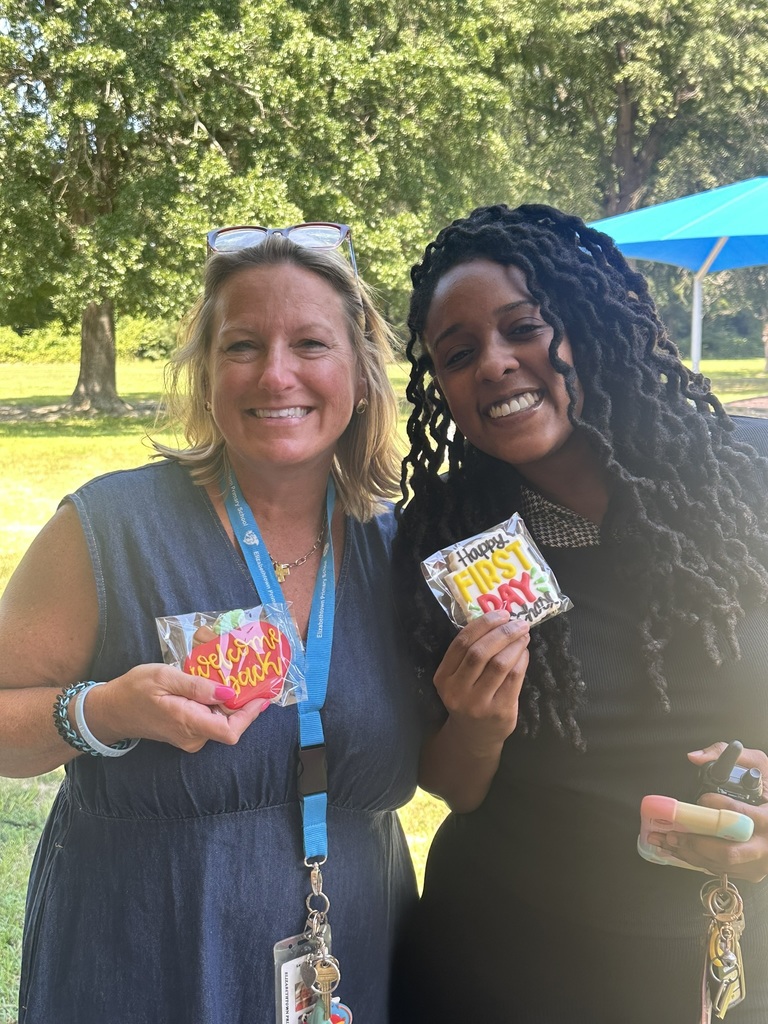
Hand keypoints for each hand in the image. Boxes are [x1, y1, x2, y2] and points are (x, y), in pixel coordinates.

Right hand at [86, 664, 268, 753]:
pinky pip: (210, 719)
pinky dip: (218, 704)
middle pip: (230, 724)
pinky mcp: (188, 733)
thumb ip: (196, 686)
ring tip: (235, 674)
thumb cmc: (134, 690)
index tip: (263, 695)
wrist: (111, 710)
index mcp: (188, 722)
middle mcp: (193, 736)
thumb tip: (228, 693)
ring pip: (221, 720)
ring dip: (230, 700)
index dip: (250, 715)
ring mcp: (190, 737)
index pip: (230, 731)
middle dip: (243, 702)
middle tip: (252, 675)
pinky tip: (216, 684)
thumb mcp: (164, 677)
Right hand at [433, 609, 529, 757]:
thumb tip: (497, 621)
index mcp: (443, 677)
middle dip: (502, 632)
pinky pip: (514, 678)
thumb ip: (469, 654)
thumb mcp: (458, 678)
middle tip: (518, 622)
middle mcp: (457, 691)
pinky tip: (524, 652)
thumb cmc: (469, 697)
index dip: (483, 625)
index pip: (462, 643)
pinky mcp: (500, 711)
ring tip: (523, 634)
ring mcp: (478, 703)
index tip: (500, 613)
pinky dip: (522, 660)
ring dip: (515, 644)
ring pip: (499, 664)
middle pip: (480, 652)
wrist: (474, 736)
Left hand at [648, 742, 767, 881]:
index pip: (740, 815)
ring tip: (666, 841)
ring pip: (720, 864)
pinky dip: (697, 860)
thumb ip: (726, 754)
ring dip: (689, 853)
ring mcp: (757, 861)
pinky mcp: (750, 871)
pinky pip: (721, 870)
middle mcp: (764, 844)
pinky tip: (678, 849)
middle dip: (695, 843)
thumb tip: (695, 757)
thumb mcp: (757, 765)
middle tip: (673, 833)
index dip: (718, 806)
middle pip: (727, 851)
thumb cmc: (767, 790)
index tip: (701, 799)